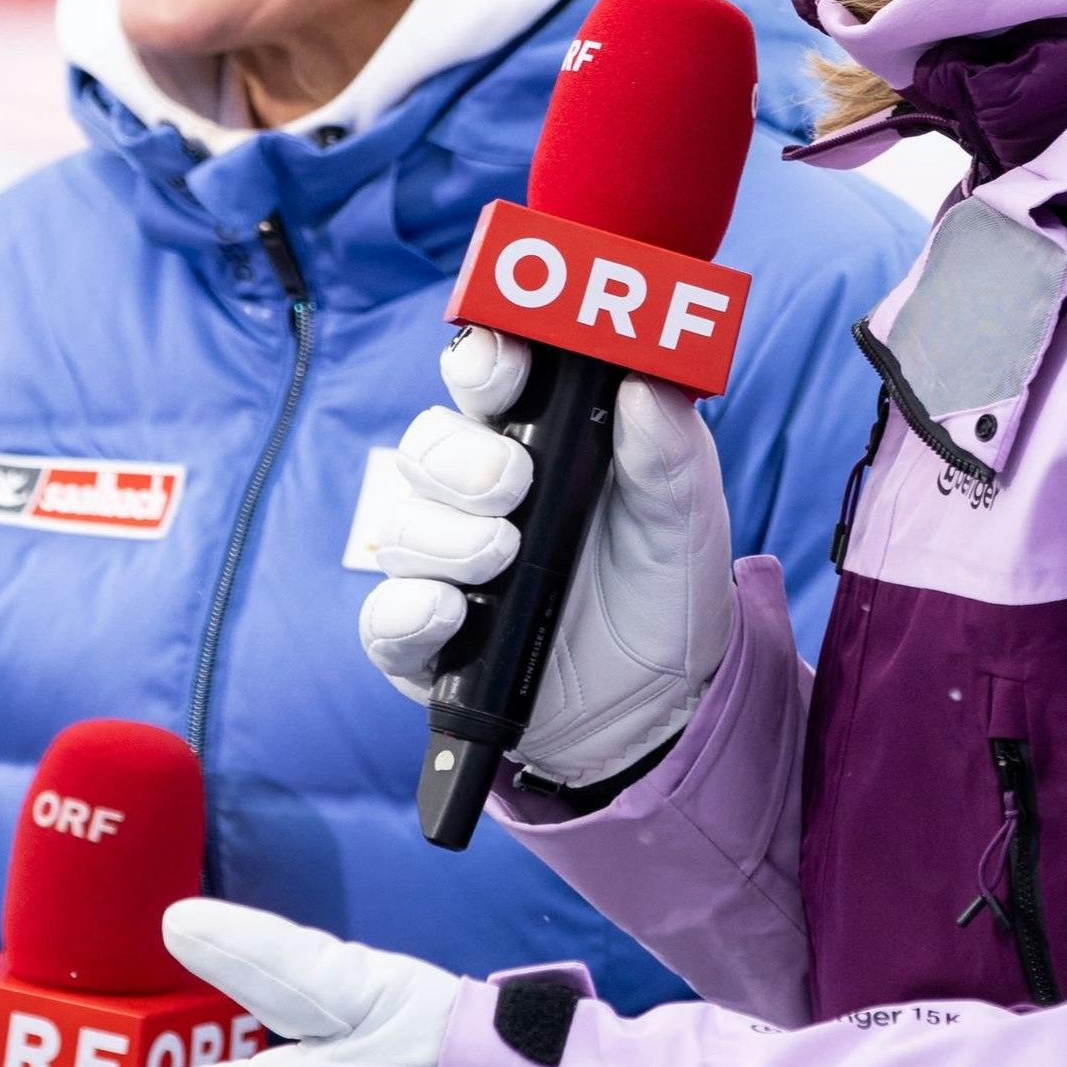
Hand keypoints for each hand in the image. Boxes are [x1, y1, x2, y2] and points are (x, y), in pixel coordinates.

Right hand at [355, 324, 732, 787]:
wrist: (660, 707)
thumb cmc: (662, 589)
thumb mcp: (685, 518)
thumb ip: (669, 452)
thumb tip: (647, 384)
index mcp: (535, 441)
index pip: (484, 378)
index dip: (481, 359)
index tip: (502, 363)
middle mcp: (475, 496)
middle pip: (427, 445)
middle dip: (460, 457)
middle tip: (511, 485)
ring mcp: (443, 566)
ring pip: (400, 526)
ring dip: (444, 537)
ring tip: (501, 557)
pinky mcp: (422, 640)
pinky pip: (382, 615)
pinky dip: (407, 610)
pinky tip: (449, 613)